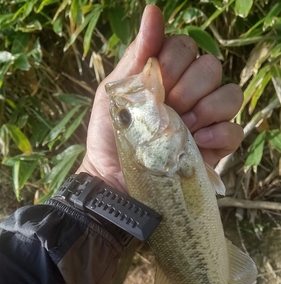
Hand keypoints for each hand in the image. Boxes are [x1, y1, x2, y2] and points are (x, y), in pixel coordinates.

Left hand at [77, 5, 242, 191]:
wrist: (113, 178)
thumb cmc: (111, 135)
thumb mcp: (116, 91)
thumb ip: (138, 54)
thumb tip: (154, 12)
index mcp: (168, 75)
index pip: (186, 47)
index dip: (173, 63)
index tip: (155, 85)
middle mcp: (191, 93)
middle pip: (211, 68)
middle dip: (188, 87)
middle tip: (167, 108)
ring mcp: (205, 120)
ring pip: (230, 95)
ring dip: (206, 108)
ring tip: (184, 126)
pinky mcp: (214, 147)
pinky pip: (234, 131)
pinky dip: (218, 134)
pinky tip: (197, 142)